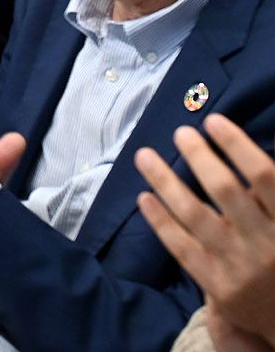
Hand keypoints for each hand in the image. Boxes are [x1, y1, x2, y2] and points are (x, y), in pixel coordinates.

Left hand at [137, 114, 274, 345]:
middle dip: (199, 157)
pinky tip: (143, 196)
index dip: (237, 145)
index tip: (214, 120)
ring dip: (166, 181)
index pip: (264, 177)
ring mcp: (238, 265)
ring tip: (144, 155)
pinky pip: (182, 247)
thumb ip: (271, 192)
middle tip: (180, 132)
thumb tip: (243, 148)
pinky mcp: (217, 285)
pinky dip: (160, 220)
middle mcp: (265, 242)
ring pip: (195, 215)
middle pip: (225, 190)